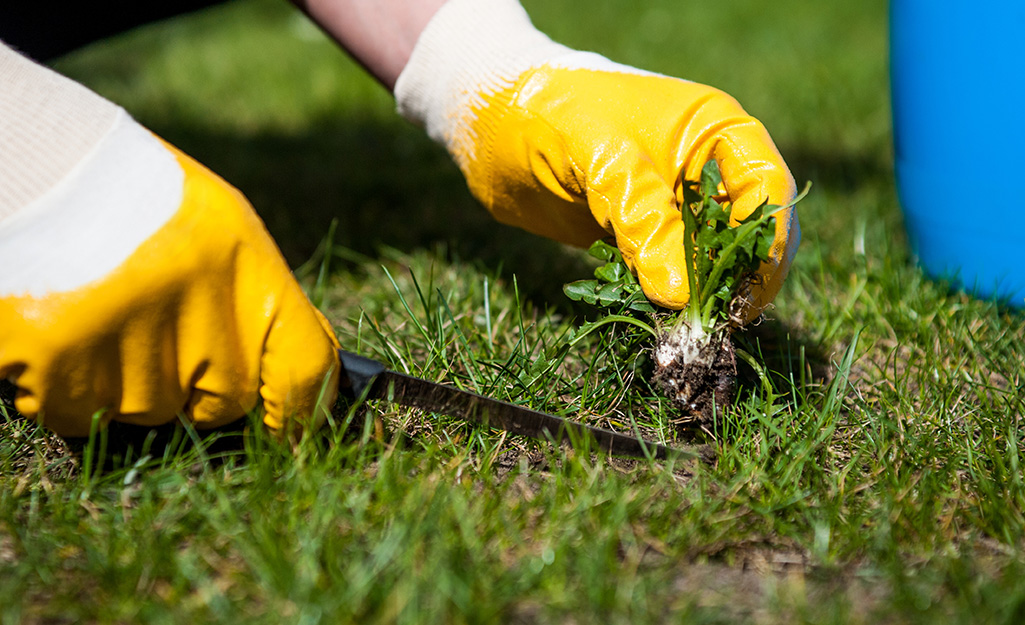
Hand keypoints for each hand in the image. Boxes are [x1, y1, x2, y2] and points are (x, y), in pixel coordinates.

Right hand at [0, 117, 338, 436]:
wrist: (31, 163)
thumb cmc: (133, 198)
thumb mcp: (219, 229)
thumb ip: (257, 305)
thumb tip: (302, 386)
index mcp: (243, 262)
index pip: (302, 366)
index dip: (303, 410)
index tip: (291, 430)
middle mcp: (193, 299)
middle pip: (222, 401)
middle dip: (196, 385)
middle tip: (157, 329)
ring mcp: (124, 330)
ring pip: (145, 410)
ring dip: (123, 381)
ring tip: (100, 312)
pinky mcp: (57, 354)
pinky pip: (75, 412)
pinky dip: (65, 388)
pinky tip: (62, 330)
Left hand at [396, 0, 798, 314]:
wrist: (489, 122)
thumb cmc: (548, 115)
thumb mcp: (601, 159)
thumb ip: (644, 220)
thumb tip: (680, 296)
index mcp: (715, 129)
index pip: (767, 189)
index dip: (765, 243)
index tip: (745, 293)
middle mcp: (706, 167)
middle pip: (750, 232)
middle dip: (739, 277)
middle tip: (714, 321)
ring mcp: (675, 203)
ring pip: (713, 259)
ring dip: (703, 294)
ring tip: (683, 327)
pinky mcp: (643, 232)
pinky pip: (671, 272)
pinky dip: (668, 297)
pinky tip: (656, 316)